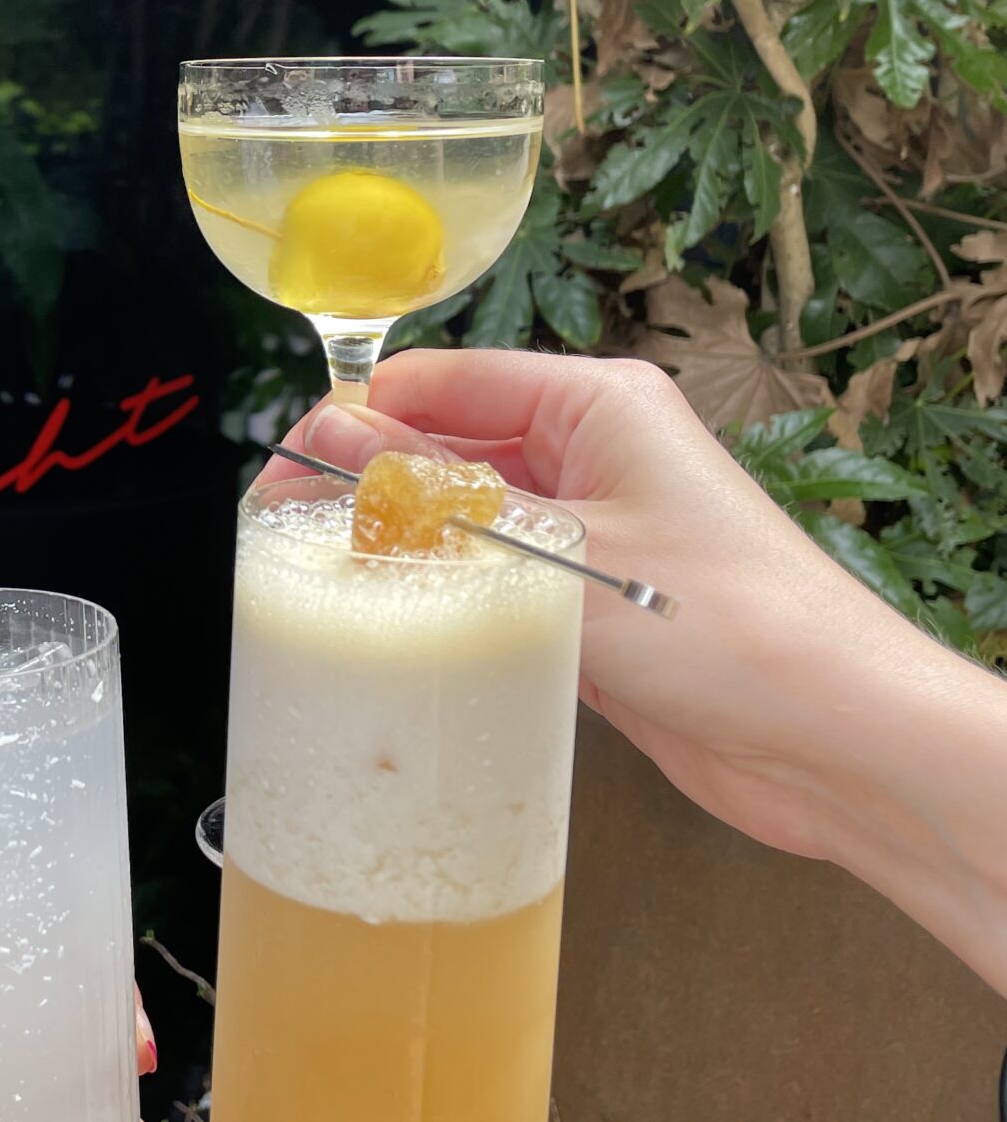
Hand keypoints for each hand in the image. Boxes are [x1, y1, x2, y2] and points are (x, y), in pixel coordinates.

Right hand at [294, 352, 946, 865]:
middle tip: (284, 528)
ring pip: (468, 519)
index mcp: (596, 404)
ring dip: (406, 545)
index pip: (446, 379)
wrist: (837, 742)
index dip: (359, 415)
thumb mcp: (563, 553)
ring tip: (323, 579)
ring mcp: (598, 532)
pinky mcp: (596, 608)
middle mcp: (597, 455)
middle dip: (369, 482)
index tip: (288, 464)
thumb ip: (441, 501)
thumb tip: (336, 443)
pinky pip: (497, 584)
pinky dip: (447, 600)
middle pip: (449, 445)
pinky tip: (396, 627)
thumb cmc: (732, 631)